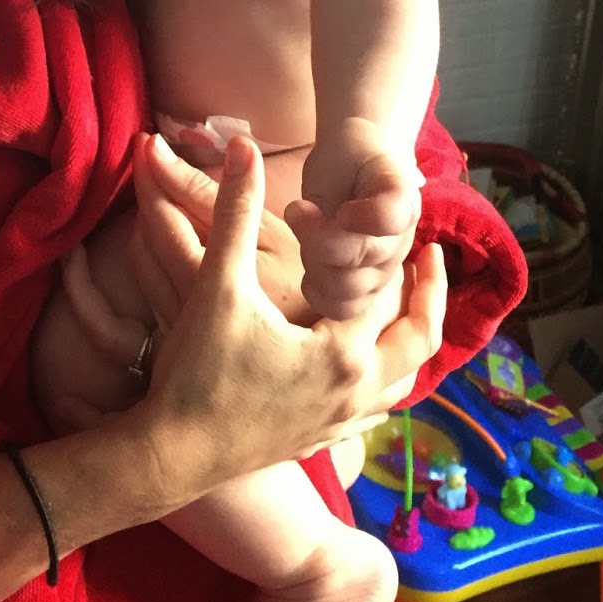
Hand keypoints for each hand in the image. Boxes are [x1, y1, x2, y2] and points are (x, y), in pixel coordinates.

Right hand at [127, 133, 445, 497]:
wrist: (170, 456)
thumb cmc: (197, 372)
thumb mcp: (219, 284)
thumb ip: (236, 212)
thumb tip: (242, 146)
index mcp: (341, 352)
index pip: (390, 296)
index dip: (402, 260)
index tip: (415, 229)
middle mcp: (353, 393)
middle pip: (416, 343)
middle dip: (429, 300)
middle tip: (431, 261)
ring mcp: (337, 425)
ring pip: (400, 384)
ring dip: (408, 344)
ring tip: (405, 310)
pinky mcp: (316, 443)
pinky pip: (371, 412)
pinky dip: (382, 382)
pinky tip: (365, 370)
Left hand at [288, 119, 422, 318]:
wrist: (357, 169)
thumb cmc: (349, 159)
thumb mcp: (346, 151)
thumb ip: (340, 178)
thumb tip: (336, 218)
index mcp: (402, 200)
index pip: (391, 216)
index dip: (364, 217)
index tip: (341, 207)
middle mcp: (399, 240)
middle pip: (359, 256)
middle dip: (318, 238)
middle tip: (298, 210)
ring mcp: (384, 271)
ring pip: (347, 288)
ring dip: (315, 264)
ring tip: (306, 237)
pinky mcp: (363, 291)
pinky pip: (342, 308)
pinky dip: (318, 292)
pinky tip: (309, 268)